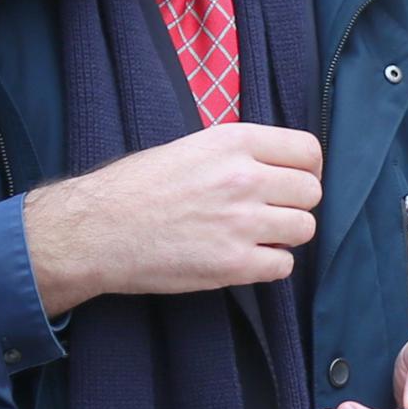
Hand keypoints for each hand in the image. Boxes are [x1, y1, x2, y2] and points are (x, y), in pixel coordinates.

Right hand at [23, 124, 325, 311]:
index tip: (293, 180)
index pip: (308, 151)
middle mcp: (244, 178)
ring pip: (304, 229)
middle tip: (271, 212)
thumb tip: (275, 166)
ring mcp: (242, 223)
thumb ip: (236, 153)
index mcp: (234, 142)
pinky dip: (270, 265)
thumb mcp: (189, 147)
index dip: (307, 169)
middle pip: (311, 192)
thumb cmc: (134, 187)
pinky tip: (245, 258)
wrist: (96, 230)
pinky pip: (284, 266)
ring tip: (256, 236)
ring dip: (285, 235)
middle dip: (295, 204)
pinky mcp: (234, 264)